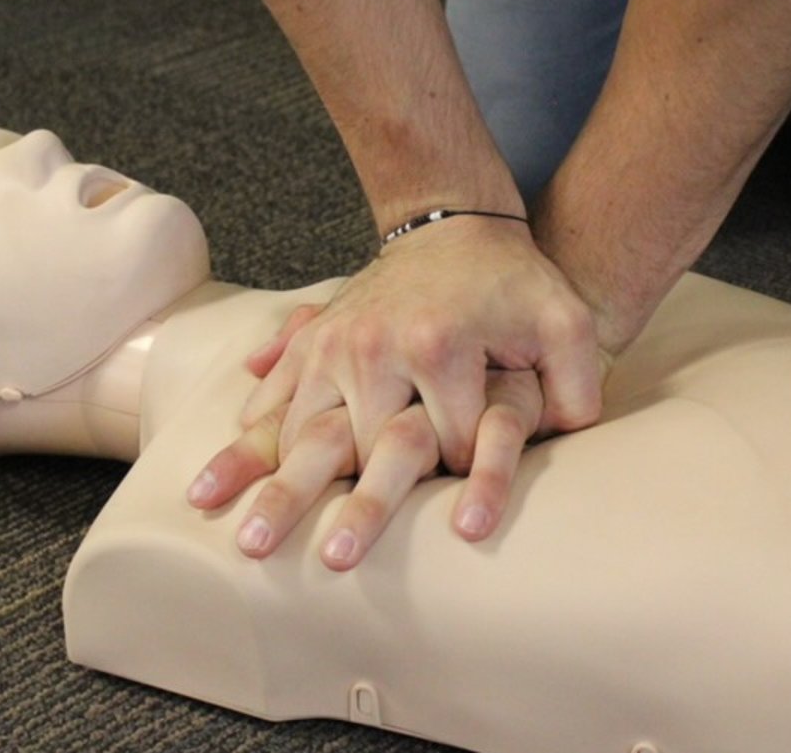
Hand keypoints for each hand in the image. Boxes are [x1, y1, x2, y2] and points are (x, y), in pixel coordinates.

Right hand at [191, 215, 603, 566]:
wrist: (455, 228)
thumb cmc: (516, 285)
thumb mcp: (565, 322)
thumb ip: (574, 384)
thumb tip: (564, 435)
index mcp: (438, 346)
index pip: (449, 445)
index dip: (469, 478)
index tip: (474, 496)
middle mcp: (377, 346)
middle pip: (363, 448)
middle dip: (355, 508)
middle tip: (331, 563)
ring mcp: (337, 342)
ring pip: (302, 428)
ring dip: (271, 485)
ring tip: (246, 539)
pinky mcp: (315, 339)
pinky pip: (276, 394)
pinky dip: (248, 438)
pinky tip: (215, 480)